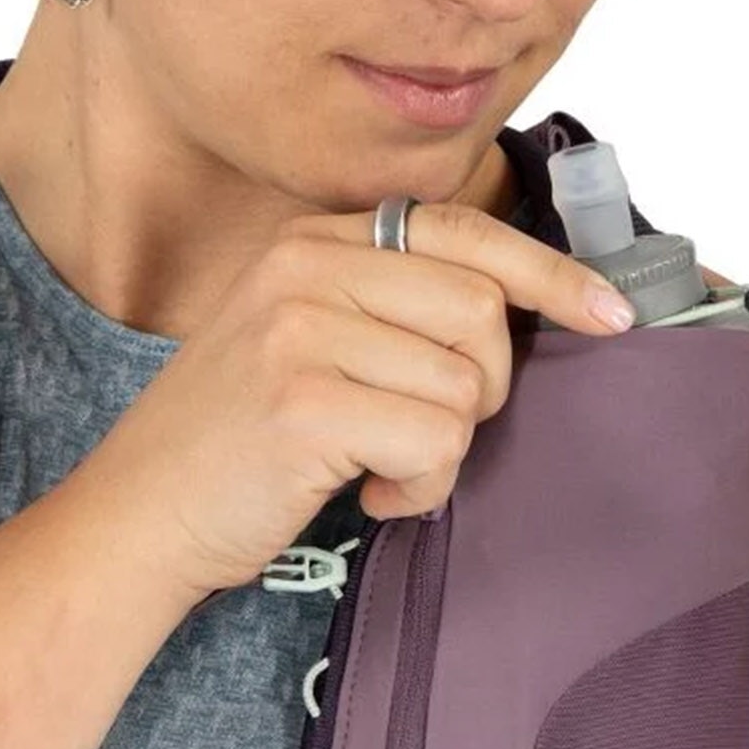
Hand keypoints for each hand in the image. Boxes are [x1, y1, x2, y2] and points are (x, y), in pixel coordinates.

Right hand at [118, 200, 633, 599]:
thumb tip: (518, 313)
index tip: (611, 312)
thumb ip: (390, 308)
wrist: (138, 518)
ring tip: (378, 469)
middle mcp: (305, 267)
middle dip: (483, 389)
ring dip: (444, 452)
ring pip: (464, 386)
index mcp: (313, 240)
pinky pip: (436, 443)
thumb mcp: (303, 340)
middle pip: (482, 310)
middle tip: (425, 430)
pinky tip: (368, 495)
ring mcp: (300, 331)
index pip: (464, 230)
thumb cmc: (236, 445)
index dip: (552, 272)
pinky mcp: (304, 404)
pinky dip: (421, 490)